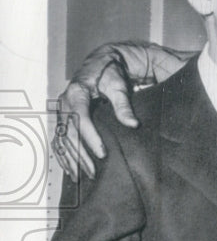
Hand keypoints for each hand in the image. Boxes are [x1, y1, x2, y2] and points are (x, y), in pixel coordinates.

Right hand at [54, 49, 135, 180]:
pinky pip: (58, 139)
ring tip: (82, 176)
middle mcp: (64, 102)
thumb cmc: (111, 74)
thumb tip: (133, 124)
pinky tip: (70, 170)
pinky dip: (63, 155)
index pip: (80, 119)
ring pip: (60, 138)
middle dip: (80, 154)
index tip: (103, 155)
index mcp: (76, 93)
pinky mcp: (62, 117)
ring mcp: (61, 110)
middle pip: (68, 133)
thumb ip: (123, 105)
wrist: (101, 64)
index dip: (90, 138)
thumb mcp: (118, 86)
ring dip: (70, 158)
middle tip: (93, 172)